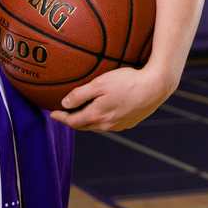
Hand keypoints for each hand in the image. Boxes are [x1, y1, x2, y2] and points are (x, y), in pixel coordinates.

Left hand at [49, 66, 174, 131]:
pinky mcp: (129, 122)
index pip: (73, 121)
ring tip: (81, 112)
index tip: (52, 113)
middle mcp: (107, 125)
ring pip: (97, 126)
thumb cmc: (127, 81)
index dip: (61, 117)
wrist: (155, 87)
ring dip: (87, 121)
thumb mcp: (100, 84)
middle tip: (64, 113)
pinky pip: (110, 123)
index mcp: (97, 116)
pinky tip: (103, 111)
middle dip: (72, 120)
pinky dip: (101, 119)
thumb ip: (80, 94)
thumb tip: (64, 103)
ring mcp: (119, 125)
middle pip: (84, 126)